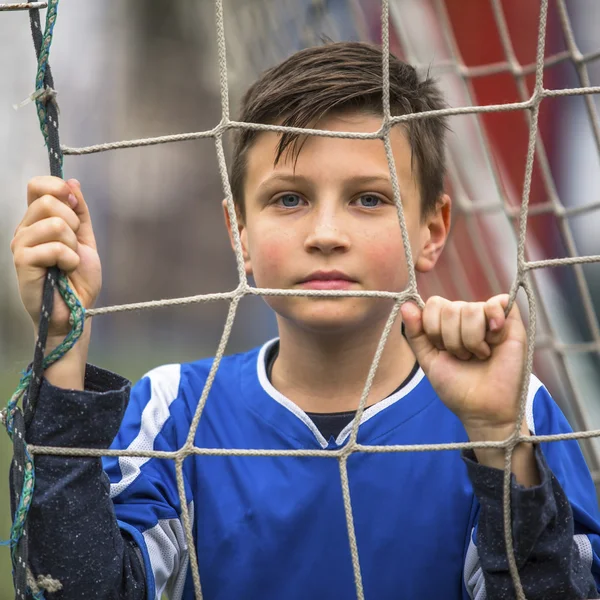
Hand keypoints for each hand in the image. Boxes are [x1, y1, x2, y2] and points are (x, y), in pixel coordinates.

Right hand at [11, 176, 101, 346]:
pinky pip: (54, 247)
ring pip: (55, 223)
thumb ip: (80, 212)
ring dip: (73, 245)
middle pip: (48, 201)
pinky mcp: (22, 262)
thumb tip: (72, 182)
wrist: (75, 311)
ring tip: (69, 262)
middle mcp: (25, 229)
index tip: (74, 204)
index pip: (38, 186)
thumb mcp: (85, 240)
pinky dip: (70, 259)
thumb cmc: (77, 279)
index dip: (58, 188)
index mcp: (38, 221)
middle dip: (73, 223)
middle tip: (74, 245)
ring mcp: (21, 245)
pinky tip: (65, 271)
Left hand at [400, 294, 527, 435]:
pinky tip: (495, 338)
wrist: (483, 409)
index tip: (442, 349)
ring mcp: (489, 317)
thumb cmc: (457, 387)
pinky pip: (500, 301)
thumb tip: (406, 304)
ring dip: (472, 340)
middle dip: (452, 339)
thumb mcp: (429, 359)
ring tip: (480, 355)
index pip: (434, 304)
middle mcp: (467, 316)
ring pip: (471, 308)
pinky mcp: (511, 322)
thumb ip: (415, 333)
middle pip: (451, 307)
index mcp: (447, 322)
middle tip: (464, 357)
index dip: (434, 328)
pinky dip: (494, 319)